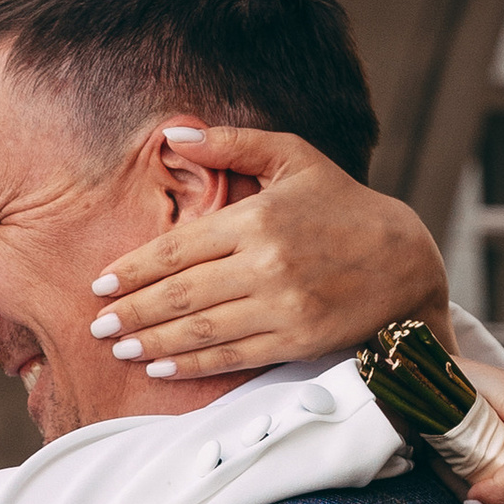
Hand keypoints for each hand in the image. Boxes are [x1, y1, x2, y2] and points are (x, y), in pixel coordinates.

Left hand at [86, 128, 447, 378]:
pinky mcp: (297, 340)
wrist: (406, 260)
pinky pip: (232, 356)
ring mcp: (281, 306)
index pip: (177, 249)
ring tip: (119, 348)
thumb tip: (175, 134)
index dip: (133, 270)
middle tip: (97, 325)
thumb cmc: (343, 204)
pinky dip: (192, 365)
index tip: (101, 285)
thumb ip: (232, 142)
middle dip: (131, 312)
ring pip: (200, 330)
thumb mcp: (294, 157)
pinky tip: (161, 368)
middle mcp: (264, 264)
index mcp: (256, 218)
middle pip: (180, 294)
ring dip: (152, 343)